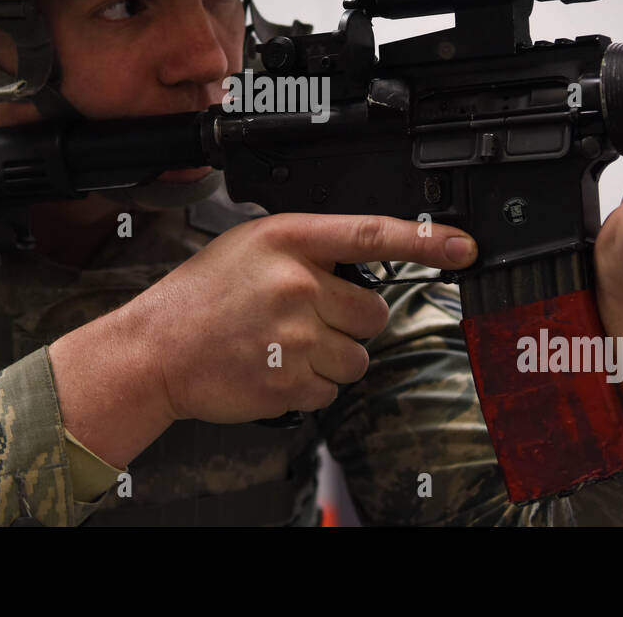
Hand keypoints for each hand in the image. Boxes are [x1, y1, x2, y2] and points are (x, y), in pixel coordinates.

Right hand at [132, 213, 477, 424]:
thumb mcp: (250, 245)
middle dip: (352, 320)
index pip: (373, 233)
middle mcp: (297, 284)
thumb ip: (308, 248)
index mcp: (288, 240)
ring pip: (358, 356)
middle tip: (310, 318)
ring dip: (333, 356)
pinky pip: (332, 389)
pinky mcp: (291, 382)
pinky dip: (311, 384)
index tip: (465, 246)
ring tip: (287, 345)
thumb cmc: (201, 296)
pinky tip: (275, 367)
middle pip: (374, 312)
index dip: (428, 241)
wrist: (157, 350)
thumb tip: (361, 262)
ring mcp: (296, 337)